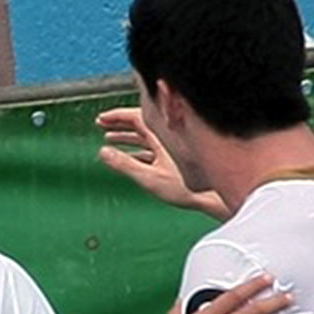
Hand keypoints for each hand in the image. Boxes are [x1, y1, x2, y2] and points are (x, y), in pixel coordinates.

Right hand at [96, 107, 229, 219]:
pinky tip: (129, 155)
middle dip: (119, 124)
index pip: (136, 116)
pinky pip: (152, 146)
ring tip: (110, 138)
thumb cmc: (186, 187)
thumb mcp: (149, 177)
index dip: (116, 117)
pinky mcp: (175, 156)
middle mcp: (167, 137)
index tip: (100, 119)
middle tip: (101, 125)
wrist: (212, 196)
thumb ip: (124, 164)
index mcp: (162, 135)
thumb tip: (103, 152)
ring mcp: (172, 146)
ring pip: (145, 135)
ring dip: (127, 135)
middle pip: (140, 123)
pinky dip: (137, 146)